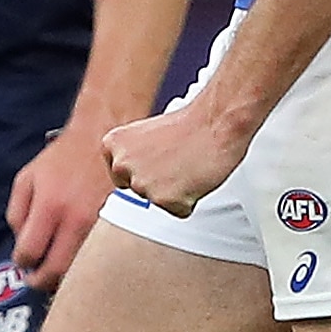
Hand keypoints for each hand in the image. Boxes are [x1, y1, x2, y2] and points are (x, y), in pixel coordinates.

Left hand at [7, 125, 114, 283]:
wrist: (104, 136)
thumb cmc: (64, 157)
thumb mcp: (27, 178)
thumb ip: (16, 214)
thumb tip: (21, 245)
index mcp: (50, 206)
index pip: (29, 253)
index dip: (22, 264)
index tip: (24, 263)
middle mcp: (78, 219)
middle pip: (56, 271)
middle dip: (42, 280)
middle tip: (37, 279)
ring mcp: (102, 225)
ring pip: (81, 268)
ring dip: (66, 275)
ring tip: (58, 267)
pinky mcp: (120, 226)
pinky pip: (100, 257)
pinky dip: (88, 262)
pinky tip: (80, 256)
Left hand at [100, 91, 251, 220]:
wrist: (217, 121)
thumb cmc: (192, 123)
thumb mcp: (148, 133)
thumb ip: (136, 155)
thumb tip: (138, 173)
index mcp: (113, 144)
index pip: (120, 175)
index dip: (145, 169)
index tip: (159, 159)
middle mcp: (122, 164)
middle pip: (139, 190)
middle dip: (158, 181)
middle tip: (178, 161)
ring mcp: (142, 184)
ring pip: (159, 201)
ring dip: (175, 189)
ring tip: (189, 164)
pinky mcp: (164, 199)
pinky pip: (179, 210)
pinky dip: (190, 199)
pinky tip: (195, 176)